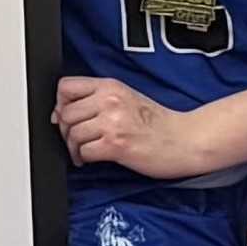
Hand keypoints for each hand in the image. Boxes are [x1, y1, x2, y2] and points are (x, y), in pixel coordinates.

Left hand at [54, 73, 216, 179]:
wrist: (186, 140)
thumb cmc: (159, 123)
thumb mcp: (126, 99)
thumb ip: (97, 101)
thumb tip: (60, 113)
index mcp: (110, 86)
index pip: (66, 86)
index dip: (60, 103)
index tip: (67, 116)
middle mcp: (109, 101)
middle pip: (65, 113)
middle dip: (66, 130)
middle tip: (76, 140)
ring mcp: (112, 123)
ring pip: (72, 134)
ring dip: (74, 148)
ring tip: (84, 152)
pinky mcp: (116, 145)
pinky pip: (84, 152)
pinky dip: (84, 159)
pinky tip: (92, 159)